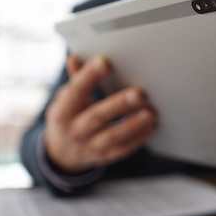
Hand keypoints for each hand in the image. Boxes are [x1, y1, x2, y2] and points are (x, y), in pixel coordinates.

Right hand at [44, 55, 156, 172]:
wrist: (64, 152)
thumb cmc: (71, 116)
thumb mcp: (67, 99)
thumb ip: (76, 80)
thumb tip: (75, 58)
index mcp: (62, 112)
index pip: (75, 92)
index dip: (88, 77)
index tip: (105, 62)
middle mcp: (74, 131)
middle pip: (96, 117)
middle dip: (118, 105)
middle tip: (140, 93)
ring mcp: (90, 147)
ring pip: (112, 137)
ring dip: (133, 125)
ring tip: (150, 113)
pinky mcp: (106, 157)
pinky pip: (124, 149)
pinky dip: (140, 138)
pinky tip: (152, 125)